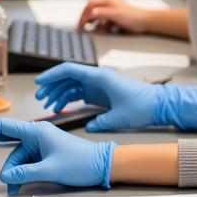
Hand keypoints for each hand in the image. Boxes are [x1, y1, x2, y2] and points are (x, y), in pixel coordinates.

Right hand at [0, 118, 113, 195]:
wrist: (102, 165)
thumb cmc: (80, 163)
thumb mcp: (50, 170)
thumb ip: (24, 173)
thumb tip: (4, 177)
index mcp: (37, 131)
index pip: (3, 127)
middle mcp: (38, 134)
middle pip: (7, 139)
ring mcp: (42, 144)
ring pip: (17, 155)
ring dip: (12, 170)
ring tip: (12, 187)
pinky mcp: (47, 153)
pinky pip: (27, 160)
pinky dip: (21, 171)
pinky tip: (17, 183)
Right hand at [33, 63, 196, 131]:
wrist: (157, 104)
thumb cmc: (142, 106)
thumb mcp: (120, 117)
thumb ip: (101, 123)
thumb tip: (88, 127)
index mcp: (100, 77)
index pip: (70, 70)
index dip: (52, 75)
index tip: (39, 82)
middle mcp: (97, 78)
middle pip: (67, 77)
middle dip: (52, 86)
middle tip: (40, 97)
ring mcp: (98, 84)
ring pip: (71, 85)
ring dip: (58, 93)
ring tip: (48, 105)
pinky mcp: (100, 92)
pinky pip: (78, 92)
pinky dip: (67, 98)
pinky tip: (60, 108)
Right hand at [78, 0, 149, 33]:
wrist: (145, 22)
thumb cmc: (133, 17)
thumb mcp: (115, 15)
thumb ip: (102, 13)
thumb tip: (91, 13)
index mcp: (107, 1)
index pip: (90, 5)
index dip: (84, 15)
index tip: (81, 25)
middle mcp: (108, 4)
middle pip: (92, 9)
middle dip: (86, 18)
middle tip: (82, 28)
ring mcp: (111, 10)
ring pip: (97, 16)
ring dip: (94, 23)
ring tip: (95, 29)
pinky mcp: (115, 17)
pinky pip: (103, 20)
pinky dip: (101, 25)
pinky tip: (103, 29)